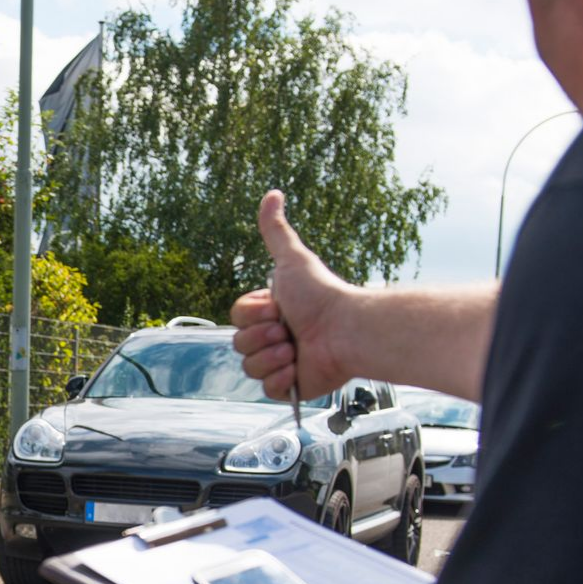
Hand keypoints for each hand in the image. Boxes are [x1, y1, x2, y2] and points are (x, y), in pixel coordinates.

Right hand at [230, 190, 354, 400]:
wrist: (345, 330)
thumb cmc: (322, 295)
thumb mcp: (293, 259)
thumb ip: (276, 230)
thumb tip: (273, 194)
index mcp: (269, 314)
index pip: (237, 319)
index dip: (253, 316)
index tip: (277, 308)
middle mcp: (273, 338)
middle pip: (239, 344)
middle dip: (262, 337)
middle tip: (288, 330)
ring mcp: (281, 365)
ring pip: (250, 368)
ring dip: (272, 356)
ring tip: (296, 348)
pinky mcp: (291, 388)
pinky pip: (267, 390)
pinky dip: (281, 379)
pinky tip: (298, 367)